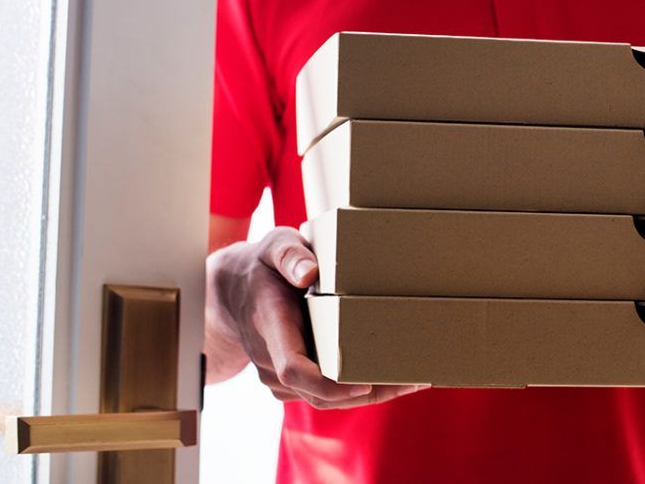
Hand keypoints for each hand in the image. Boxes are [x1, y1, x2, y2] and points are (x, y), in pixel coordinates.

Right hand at [205, 226, 427, 407]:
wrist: (232, 293)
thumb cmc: (262, 266)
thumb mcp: (274, 245)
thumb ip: (289, 253)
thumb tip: (309, 273)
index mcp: (270, 326)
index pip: (293, 369)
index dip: (328, 384)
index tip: (365, 384)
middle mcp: (270, 359)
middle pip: (317, 392)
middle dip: (367, 393)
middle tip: (412, 382)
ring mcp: (276, 375)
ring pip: (322, 398)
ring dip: (368, 395)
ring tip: (412, 382)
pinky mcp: (287, 381)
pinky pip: (320, 393)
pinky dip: (353, 389)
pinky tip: (389, 378)